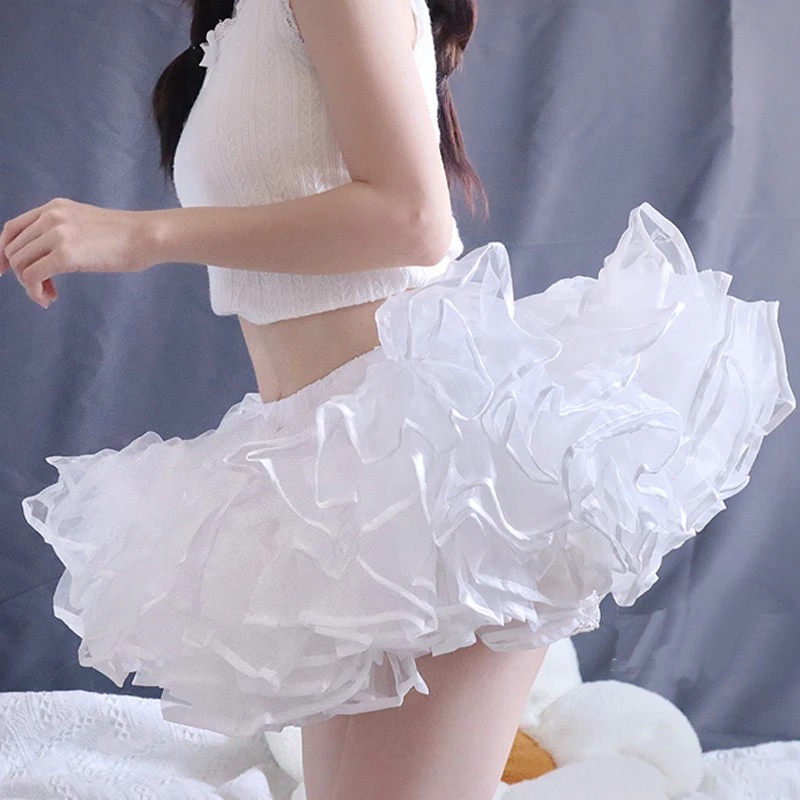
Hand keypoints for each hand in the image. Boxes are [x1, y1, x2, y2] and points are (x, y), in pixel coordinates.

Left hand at [0, 197, 154, 307]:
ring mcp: (56, 235)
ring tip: (48, 295)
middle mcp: (50, 217)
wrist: (147, 236)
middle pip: (13, 249)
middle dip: (21, 274)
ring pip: (20, 264)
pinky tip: (49, 298)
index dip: (3, 251)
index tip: (4, 270)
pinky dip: (34, 292)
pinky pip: (32, 276)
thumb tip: (50, 257)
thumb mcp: (87, 224)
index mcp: (55, 208)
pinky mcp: (65, 255)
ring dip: (29, 285)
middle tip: (43, 290)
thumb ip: (64, 233)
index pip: (13, 228)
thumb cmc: (127, 237)